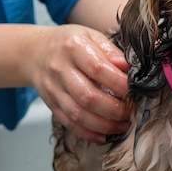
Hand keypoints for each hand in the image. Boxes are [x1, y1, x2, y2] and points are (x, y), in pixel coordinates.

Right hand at [29, 24, 130, 143]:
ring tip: (122, 125)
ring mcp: (54, 89)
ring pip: (78, 114)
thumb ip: (110, 50)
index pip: (98, 68)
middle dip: (114, 109)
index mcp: (73, 48)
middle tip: (131, 111)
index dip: (119, 83)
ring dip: (104, 125)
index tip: (135, 90)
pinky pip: (69, 123)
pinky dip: (87, 133)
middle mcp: (60, 69)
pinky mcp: (51, 104)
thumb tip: (128, 67)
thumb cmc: (70, 43)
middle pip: (87, 96)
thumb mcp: (91, 35)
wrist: (36, 52)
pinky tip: (103, 135)